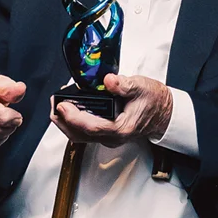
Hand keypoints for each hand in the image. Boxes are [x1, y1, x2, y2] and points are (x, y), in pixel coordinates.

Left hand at [51, 74, 172, 147]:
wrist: (163, 112)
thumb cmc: (153, 100)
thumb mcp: (141, 87)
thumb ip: (124, 84)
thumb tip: (109, 80)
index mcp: (120, 128)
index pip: (92, 127)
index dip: (74, 117)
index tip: (62, 105)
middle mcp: (112, 137)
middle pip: (80, 135)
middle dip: (63, 120)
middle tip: (54, 104)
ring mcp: (108, 137)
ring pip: (80, 135)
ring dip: (65, 122)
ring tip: (56, 106)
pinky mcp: (105, 132)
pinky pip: (84, 132)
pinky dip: (73, 122)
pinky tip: (69, 110)